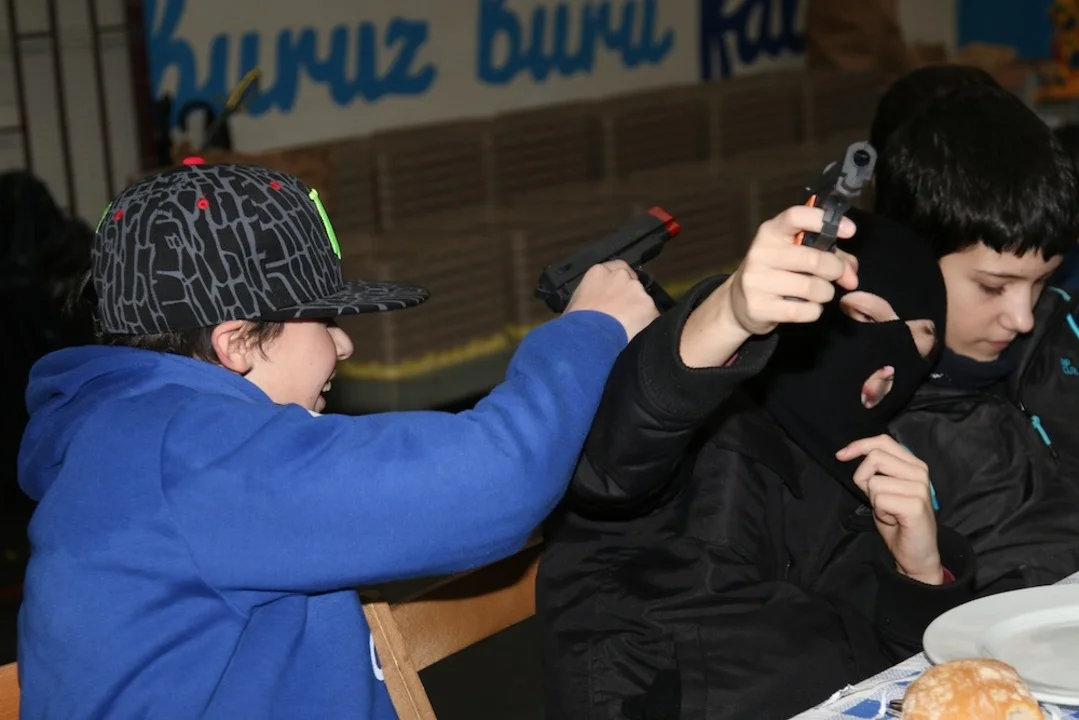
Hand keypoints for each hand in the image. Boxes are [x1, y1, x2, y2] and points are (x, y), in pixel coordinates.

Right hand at [564, 260, 658, 340]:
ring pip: (641, 297)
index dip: (619, 281)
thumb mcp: (574, 301)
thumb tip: (591, 304)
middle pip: (631, 281)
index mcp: (598, 272)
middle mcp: (619, 275)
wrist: (588, 334)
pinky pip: (651, 313)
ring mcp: (634, 288)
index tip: (619, 292)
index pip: (616, 268)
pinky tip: (634, 331)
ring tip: (626, 324)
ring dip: (637, 308)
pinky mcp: (646, 304)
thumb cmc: (576, 322)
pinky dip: (646, 322)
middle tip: (622, 311)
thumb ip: (589, 294)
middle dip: (628, 294)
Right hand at [679, 205, 858, 367]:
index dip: (824, 221)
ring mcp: (756, 281)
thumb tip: (852, 276)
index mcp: (770, 232)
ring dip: (825, 293)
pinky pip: (804, 311)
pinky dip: (814, 311)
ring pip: (812, 288)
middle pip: (814, 259)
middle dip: (835, 269)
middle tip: (837, 276)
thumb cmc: (777, 272)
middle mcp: (760, 253)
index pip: (796, 217)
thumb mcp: (798, 254)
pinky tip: (807, 307)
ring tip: (819, 293)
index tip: (849, 231)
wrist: (740, 302)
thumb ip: (831, 256)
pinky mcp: (758, 307)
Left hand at [836, 435, 942, 584]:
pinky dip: (880, 512)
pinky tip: (893, 520)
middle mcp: (920, 471)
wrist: (916, 553)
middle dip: (863, 478)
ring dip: (874, 500)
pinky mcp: (916, 505)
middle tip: (875, 498)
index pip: (883, 441)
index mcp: (913, 464)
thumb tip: (847, 453)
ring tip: (888, 511)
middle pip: (875, 457)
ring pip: (874, 481)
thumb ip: (875, 470)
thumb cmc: (898, 521)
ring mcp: (920, 488)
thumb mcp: (883, 489)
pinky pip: (879, 499)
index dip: (859, 445)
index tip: (841, 456)